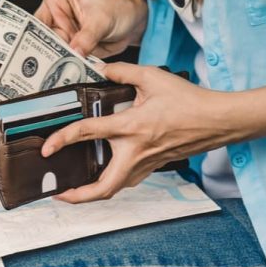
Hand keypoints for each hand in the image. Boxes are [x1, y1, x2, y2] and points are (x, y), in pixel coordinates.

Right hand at [4, 0, 147, 57]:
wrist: (131, 27)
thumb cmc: (117, 10)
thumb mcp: (102, 20)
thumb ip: (87, 37)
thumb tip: (73, 53)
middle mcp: (54, 10)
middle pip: (31, 24)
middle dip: (27, 40)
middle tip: (24, 55)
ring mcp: (58, 29)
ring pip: (42, 44)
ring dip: (43, 57)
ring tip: (42, 71)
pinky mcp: (66, 46)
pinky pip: (55, 56)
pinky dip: (54, 66)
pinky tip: (53, 76)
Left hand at [41, 63, 240, 203]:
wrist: (218, 120)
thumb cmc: (189, 101)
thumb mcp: (153, 78)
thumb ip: (123, 72)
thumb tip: (103, 70)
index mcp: (131, 128)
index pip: (87, 133)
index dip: (62, 140)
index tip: (48, 148)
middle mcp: (135, 152)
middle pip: (102, 188)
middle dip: (78, 196)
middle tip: (59, 194)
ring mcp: (146, 163)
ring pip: (115, 189)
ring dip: (94, 193)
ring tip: (76, 190)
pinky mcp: (155, 166)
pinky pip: (128, 181)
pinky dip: (112, 182)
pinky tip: (105, 173)